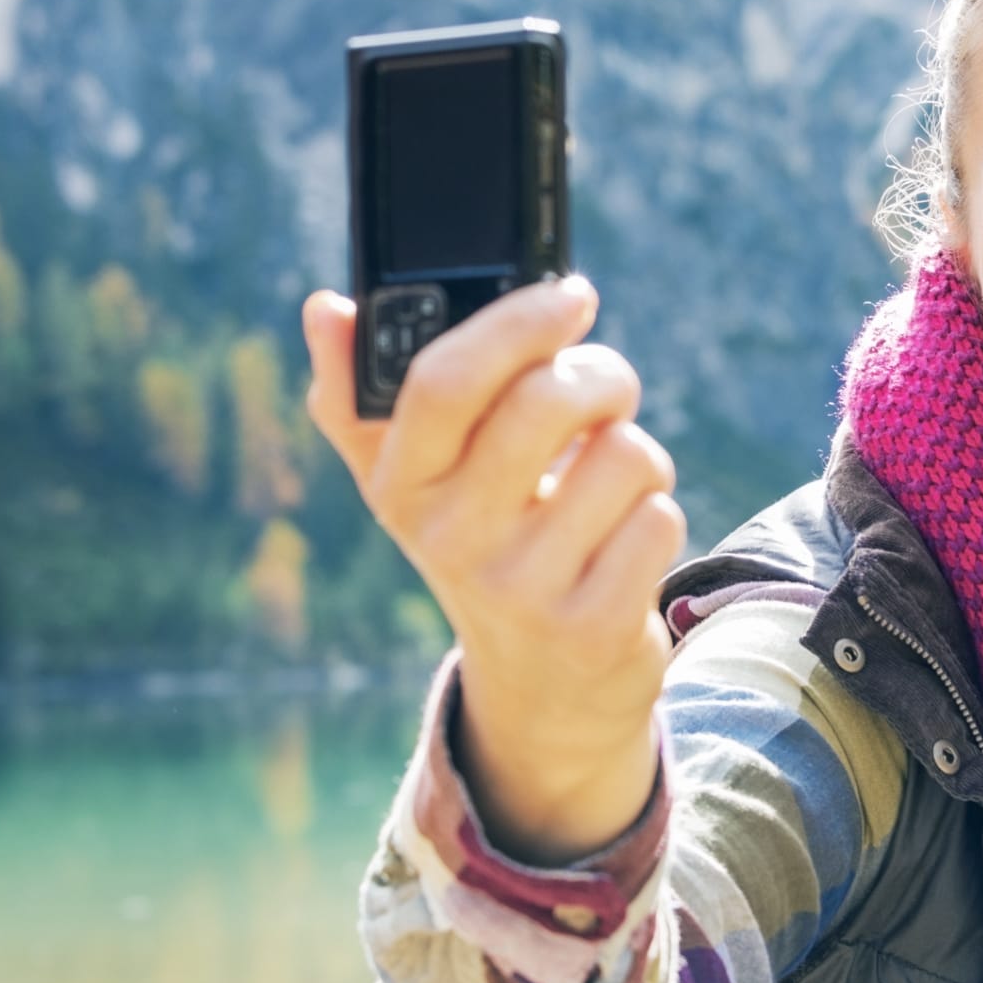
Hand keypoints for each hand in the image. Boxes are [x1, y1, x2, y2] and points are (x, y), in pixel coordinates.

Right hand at [304, 278, 684, 862]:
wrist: (541, 688)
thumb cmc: (482, 542)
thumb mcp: (416, 480)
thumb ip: (362, 392)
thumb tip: (325, 306)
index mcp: (400, 483)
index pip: (442, 380)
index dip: (516, 322)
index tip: (569, 294)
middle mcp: (448, 538)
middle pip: (545, 401)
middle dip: (602, 375)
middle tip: (608, 387)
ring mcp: (519, 589)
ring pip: (623, 454)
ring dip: (638, 453)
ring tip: (609, 480)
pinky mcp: (590, 628)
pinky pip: (657, 518)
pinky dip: (657, 513)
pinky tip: (625, 540)